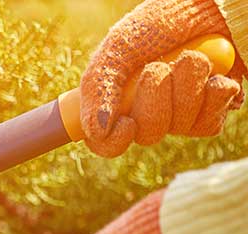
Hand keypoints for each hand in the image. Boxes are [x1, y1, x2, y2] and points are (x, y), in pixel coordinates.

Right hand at [83, 0, 245, 156]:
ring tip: (190, 59)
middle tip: (158, 67)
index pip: (107, 143)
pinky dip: (212, 94)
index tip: (126, 123)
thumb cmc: (159, 22)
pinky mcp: (213, 110)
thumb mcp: (118, 48)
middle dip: (155, 98)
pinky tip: (213, 75)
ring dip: (187, 87)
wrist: (209, 4)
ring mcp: (182, 114)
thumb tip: (96, 131)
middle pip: (148, 134)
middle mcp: (149, 112)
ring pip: (180, 126)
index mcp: (119, 102)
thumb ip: (99, 88)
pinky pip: (209, 123)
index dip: (114, 142)